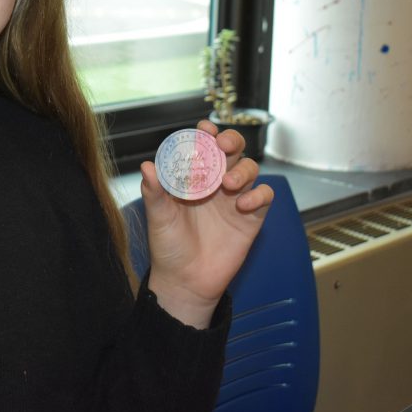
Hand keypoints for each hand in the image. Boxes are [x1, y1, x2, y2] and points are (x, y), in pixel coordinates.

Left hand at [140, 120, 272, 327]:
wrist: (185, 282)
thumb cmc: (169, 246)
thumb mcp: (158, 218)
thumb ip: (154, 192)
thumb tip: (147, 166)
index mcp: (192, 178)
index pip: (202, 147)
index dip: (205, 134)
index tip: (204, 129)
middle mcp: (215, 183)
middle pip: (232, 151)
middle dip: (231, 141)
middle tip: (224, 146)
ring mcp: (234, 199)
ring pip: (250, 169)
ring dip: (243, 169)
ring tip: (228, 184)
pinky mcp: (251, 217)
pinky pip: (264, 196)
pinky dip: (259, 194)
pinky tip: (243, 204)